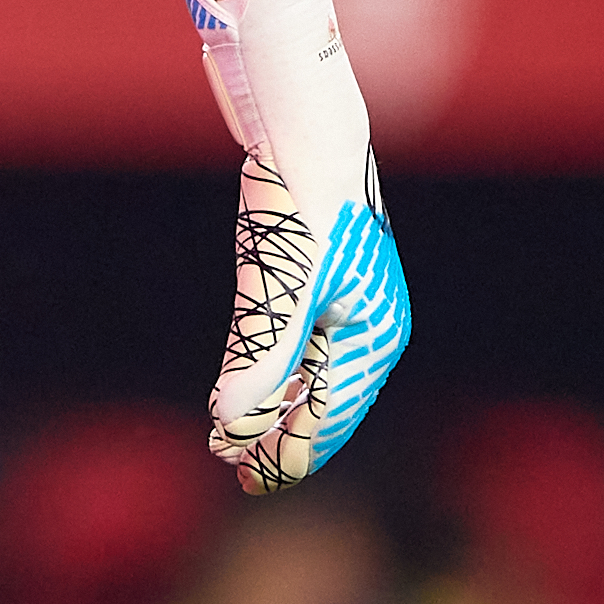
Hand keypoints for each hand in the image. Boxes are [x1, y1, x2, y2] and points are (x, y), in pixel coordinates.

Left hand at [186, 0, 408, 491]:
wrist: (306, 124)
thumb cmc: (297, 203)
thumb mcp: (275, 287)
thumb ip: (257, 360)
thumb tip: (231, 428)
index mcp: (372, 336)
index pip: (326, 418)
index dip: (283, 453)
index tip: (243, 479)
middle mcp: (371, 326)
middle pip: (326, 405)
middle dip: (281, 439)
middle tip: (235, 473)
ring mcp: (354, 303)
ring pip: (316, 378)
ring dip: (277, 410)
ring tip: (237, 441)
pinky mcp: (330, 279)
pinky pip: (309, 347)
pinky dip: (281, 373)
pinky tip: (253, 384)